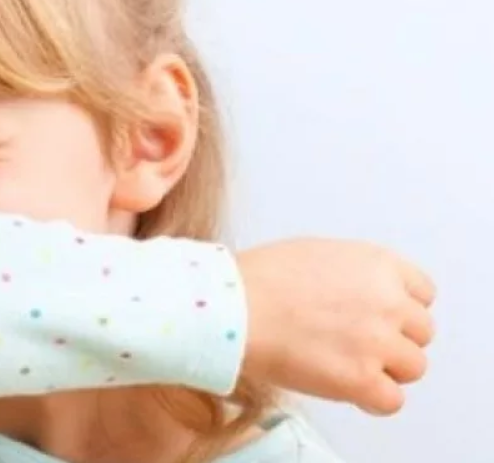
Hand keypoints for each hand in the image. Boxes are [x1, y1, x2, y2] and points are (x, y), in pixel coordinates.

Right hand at [236, 238, 434, 414]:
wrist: (231, 307)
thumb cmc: (256, 279)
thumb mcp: (315, 254)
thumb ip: (351, 275)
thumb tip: (354, 297)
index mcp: (378, 264)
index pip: (422, 292)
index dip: (399, 308)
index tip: (380, 318)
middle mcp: (387, 300)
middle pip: (421, 331)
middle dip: (393, 339)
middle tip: (356, 344)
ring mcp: (377, 341)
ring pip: (412, 367)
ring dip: (385, 369)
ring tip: (346, 366)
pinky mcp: (361, 378)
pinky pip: (392, 400)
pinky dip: (372, 399)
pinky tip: (346, 389)